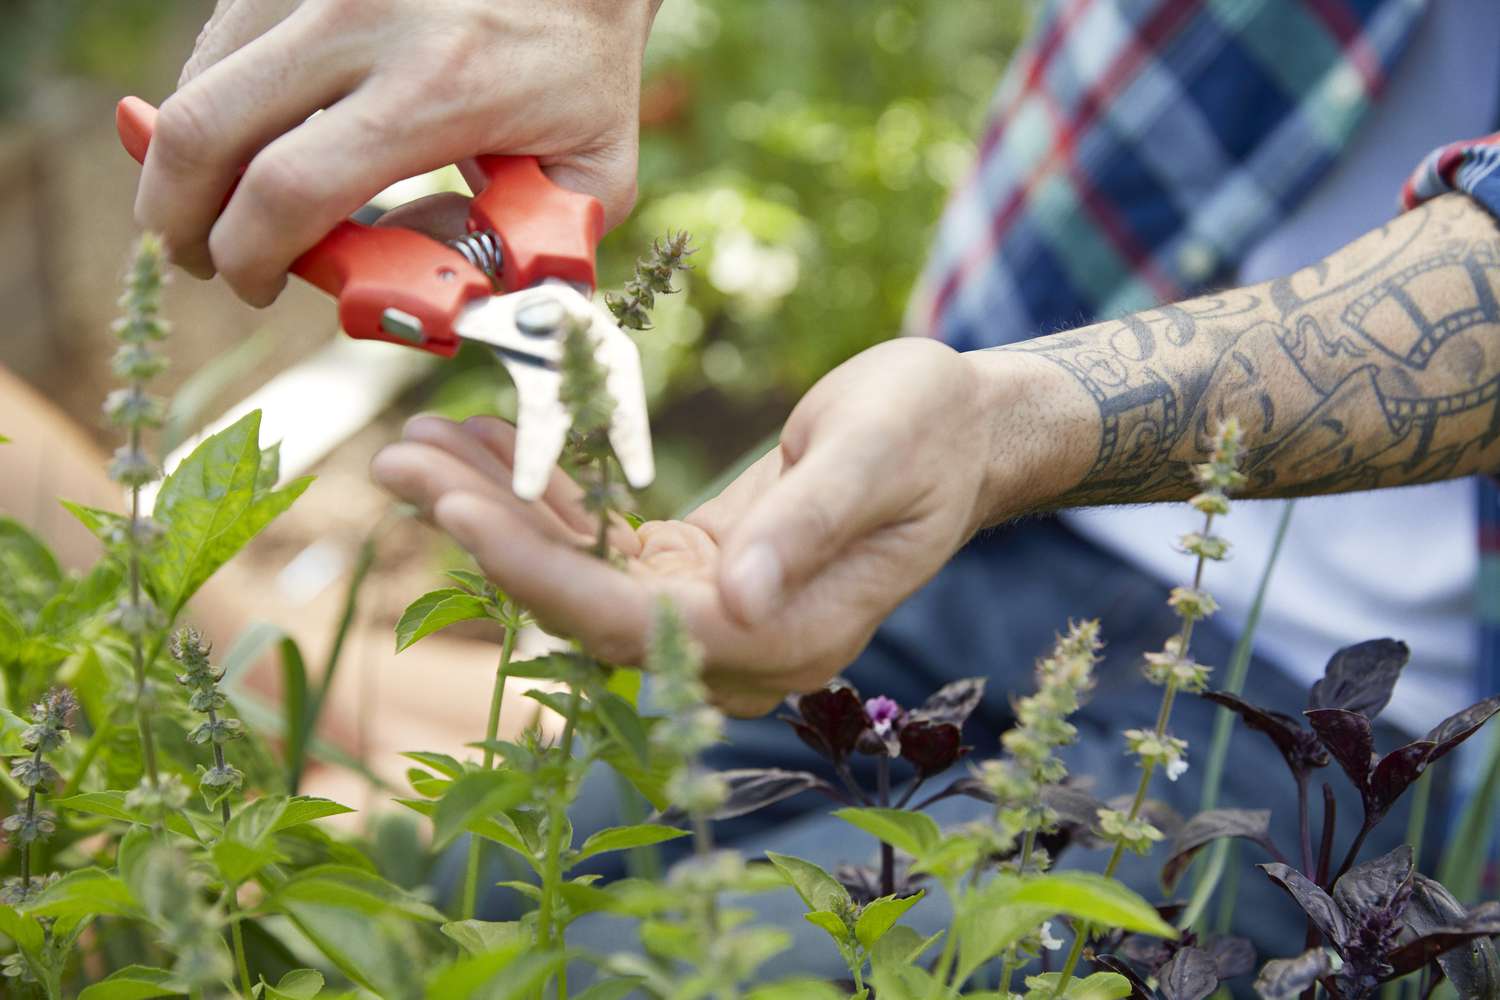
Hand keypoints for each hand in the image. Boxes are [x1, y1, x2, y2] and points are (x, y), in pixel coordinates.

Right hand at [135, 0, 656, 304]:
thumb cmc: (583, 71)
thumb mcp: (590, 177)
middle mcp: (363, 21)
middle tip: (200, 257)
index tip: (262, 287)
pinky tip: (261, 137)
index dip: (252, 258)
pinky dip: (220, 103)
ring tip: (230, 203)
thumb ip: (517, 252)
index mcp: (437, 89)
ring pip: (201, 83)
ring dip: (189, 159)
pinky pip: (225, 44)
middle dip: (177, 216)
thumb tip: (421, 288)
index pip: (289, 190)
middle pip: (202, 132)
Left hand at [370, 339, 1076, 715]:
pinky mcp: (696, 572)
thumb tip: (736, 603)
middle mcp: (740, 641)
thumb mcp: (878, 458)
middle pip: (583, 606)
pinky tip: (488, 444)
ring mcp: (714, 611)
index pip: (632, 619)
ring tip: (418, 444)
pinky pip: (603, 546)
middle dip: (487, 536)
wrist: (959, 430)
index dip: (538, 569)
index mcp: (787, 631)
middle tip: (395, 461)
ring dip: (499, 513)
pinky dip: (544, 499)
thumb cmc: (930, 429)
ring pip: (579, 577)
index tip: (455, 505)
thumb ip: (809, 531)